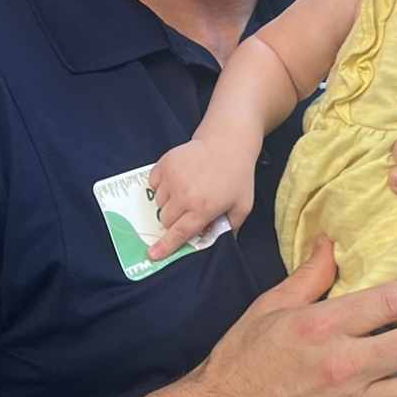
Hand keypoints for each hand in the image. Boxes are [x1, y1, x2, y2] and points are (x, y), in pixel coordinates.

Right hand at [147, 138, 253, 259]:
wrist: (227, 142)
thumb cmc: (237, 175)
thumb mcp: (242, 205)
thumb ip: (232, 228)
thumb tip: (222, 243)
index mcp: (204, 207)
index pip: (179, 233)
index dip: (165, 246)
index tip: (153, 255)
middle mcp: (185, 194)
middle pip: (166, 220)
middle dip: (175, 220)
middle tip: (189, 210)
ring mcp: (173, 177)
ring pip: (159, 203)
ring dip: (169, 202)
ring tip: (187, 191)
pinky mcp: (165, 163)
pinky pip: (153, 184)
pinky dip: (161, 186)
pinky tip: (178, 180)